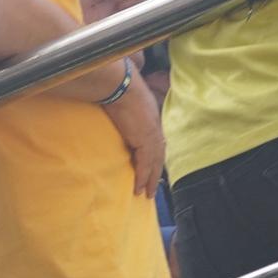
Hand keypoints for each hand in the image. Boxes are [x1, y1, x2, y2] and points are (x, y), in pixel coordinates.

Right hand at [105, 69, 166, 198]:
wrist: (120, 84)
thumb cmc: (120, 85)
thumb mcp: (125, 95)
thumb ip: (126, 100)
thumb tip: (120, 95)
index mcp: (150, 117)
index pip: (154, 141)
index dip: (153, 155)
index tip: (150, 168)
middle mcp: (155, 127)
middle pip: (158, 154)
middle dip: (154, 172)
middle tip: (151, 188)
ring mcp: (152, 134)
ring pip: (154, 162)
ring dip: (150, 178)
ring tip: (145, 193)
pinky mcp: (146, 140)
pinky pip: (146, 164)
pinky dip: (143, 176)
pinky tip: (140, 188)